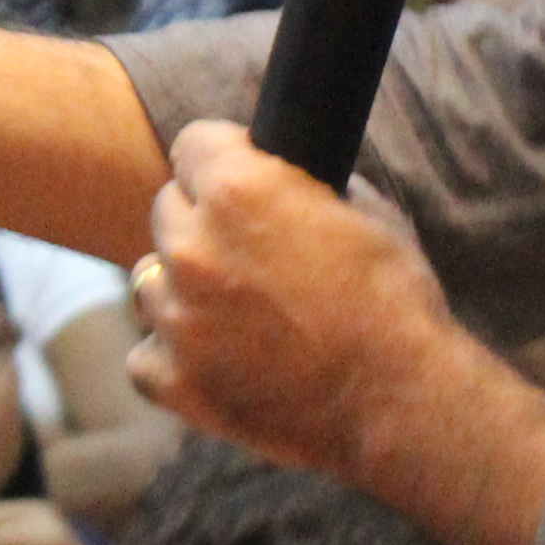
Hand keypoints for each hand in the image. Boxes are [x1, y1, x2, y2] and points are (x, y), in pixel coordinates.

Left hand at [128, 119, 467, 490]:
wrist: (399, 400)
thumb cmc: (393, 300)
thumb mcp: (366, 212)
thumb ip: (307, 187)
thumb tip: (289, 182)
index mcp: (238, 190)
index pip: (193, 144)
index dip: (224, 158)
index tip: (242, 177)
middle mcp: (193, 248)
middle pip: (168, 210)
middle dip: (202, 223)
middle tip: (248, 254)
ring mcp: (176, 319)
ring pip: (149, 281)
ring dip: (182, 288)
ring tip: (233, 313)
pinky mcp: (174, 381)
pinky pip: (145, 354)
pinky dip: (174, 356)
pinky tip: (218, 360)